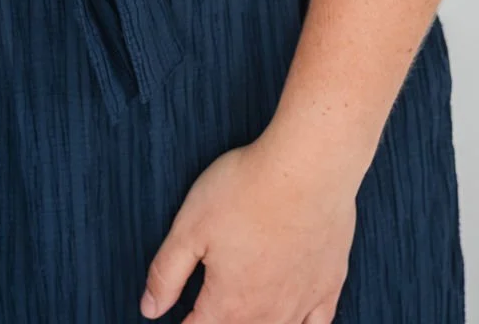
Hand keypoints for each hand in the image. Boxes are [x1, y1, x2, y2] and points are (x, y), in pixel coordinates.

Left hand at [141, 138, 354, 322]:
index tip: (181, 316)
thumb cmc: (245, 190)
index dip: (186, 322)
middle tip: (212, 309)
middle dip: (221, 323)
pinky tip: (295, 322)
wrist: (307, 169)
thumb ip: (166, 273)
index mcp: (230, 302)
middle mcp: (268, 313)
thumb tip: (150, 308)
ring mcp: (302, 302)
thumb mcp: (188, 227)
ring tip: (244, 314)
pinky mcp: (329, 284)